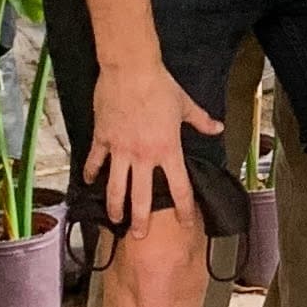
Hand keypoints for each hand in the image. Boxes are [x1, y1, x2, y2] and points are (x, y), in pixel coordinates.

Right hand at [83, 55, 218, 235]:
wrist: (131, 70)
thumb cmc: (161, 86)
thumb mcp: (186, 105)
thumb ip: (201, 121)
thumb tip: (218, 127)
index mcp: (168, 150)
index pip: (178, 187)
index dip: (182, 208)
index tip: (184, 222)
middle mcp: (144, 156)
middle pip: (142, 197)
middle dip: (141, 220)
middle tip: (139, 237)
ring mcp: (120, 149)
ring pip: (115, 187)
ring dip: (114, 206)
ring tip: (114, 219)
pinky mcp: (102, 139)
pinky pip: (95, 162)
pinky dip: (91, 173)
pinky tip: (88, 182)